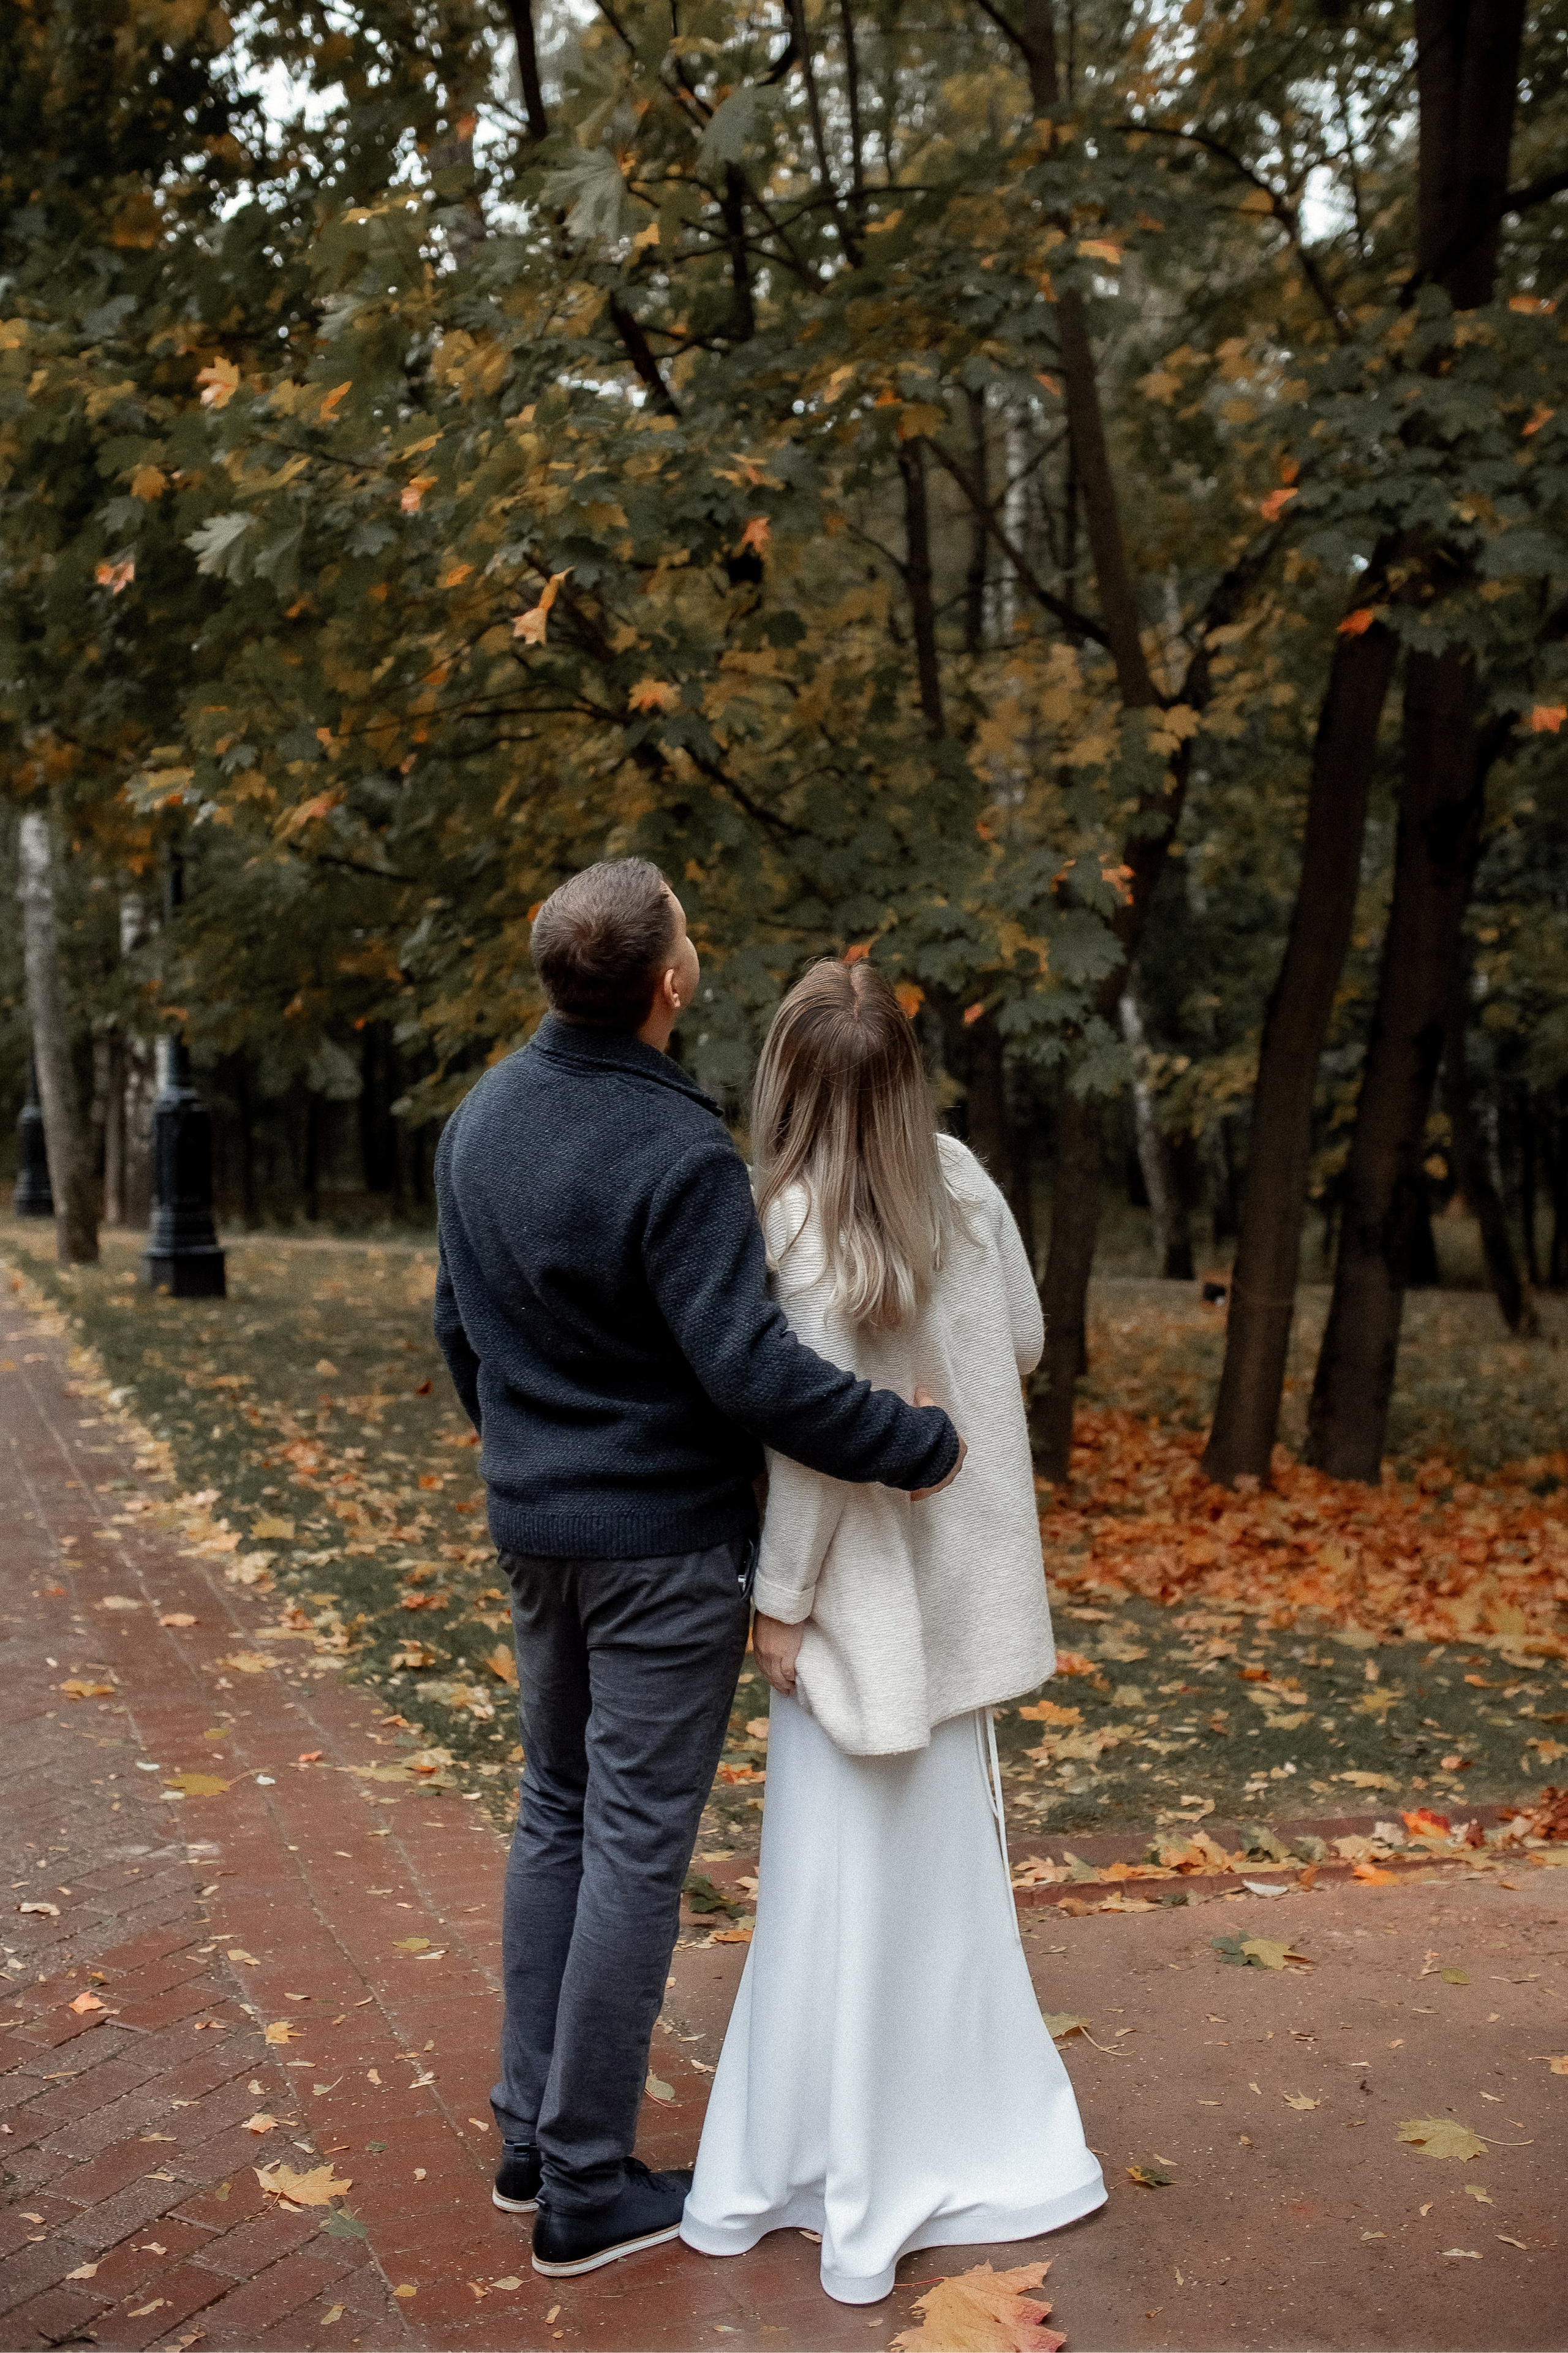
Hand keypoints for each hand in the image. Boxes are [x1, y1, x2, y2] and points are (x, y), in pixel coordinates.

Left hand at [752, 1611, 804, 1697]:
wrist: (780, 1606)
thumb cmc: (772, 1610)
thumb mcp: (762, 1625)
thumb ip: (764, 1636)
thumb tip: (769, 1639)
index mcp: (758, 1647)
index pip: (762, 1666)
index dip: (768, 1675)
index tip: (774, 1680)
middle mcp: (764, 1654)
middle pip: (770, 1674)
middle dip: (777, 1685)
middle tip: (784, 1692)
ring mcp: (775, 1656)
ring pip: (779, 1676)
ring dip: (785, 1685)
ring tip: (791, 1690)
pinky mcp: (787, 1654)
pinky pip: (789, 1671)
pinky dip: (791, 1677)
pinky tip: (795, 1680)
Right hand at [909, 1384, 965, 1500]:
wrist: (930, 1453)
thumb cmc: (933, 1431)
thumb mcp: (930, 1412)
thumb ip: (926, 1401)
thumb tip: (921, 1388)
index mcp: (960, 1447)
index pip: (955, 1448)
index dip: (944, 1448)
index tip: (934, 1449)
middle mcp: (956, 1465)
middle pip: (947, 1467)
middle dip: (936, 1467)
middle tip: (924, 1465)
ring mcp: (946, 1478)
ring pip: (937, 1480)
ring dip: (928, 1480)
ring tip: (916, 1480)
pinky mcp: (934, 1487)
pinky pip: (926, 1489)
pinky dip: (920, 1490)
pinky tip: (912, 1493)